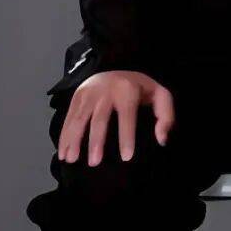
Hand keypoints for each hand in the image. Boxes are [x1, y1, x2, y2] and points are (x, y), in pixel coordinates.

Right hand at [57, 70, 174, 165]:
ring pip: (80, 118)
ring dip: (74, 140)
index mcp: (128, 90)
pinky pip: (69, 118)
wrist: (116, 67)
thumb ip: (166, 117)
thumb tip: (162, 140)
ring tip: (72, 160)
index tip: (127, 157)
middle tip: (95, 163)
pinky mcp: (77, 96)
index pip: (127, 115)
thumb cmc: (139, 89)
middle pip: (100, 118)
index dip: (127, 136)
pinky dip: (64, 135)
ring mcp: (89, 92)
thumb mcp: (159, 96)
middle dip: (97, 141)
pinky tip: (63, 153)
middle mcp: (106, 90)